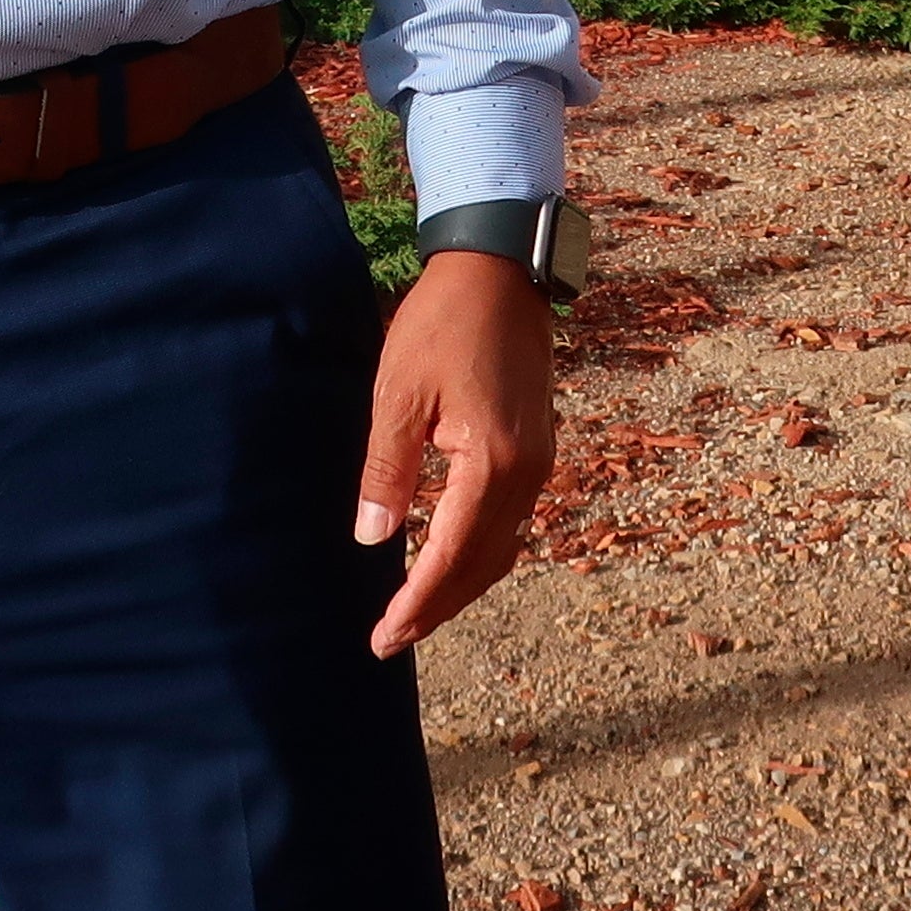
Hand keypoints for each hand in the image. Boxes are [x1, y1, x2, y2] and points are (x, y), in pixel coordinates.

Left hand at [353, 251, 555, 658]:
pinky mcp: (537, 447)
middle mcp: (527, 473)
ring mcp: (538, 461)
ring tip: (416, 611)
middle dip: (438, 607)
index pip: (450, 555)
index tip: (382, 637)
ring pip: (502, 547)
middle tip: (391, 639)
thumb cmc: (442, 325)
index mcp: (492, 463)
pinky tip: (448, 558)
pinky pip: (511, 520)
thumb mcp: (398, 395)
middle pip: (482, 564)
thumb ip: (386, 472)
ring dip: (460, 585)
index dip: (415, 602)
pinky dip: (479, 553)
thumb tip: (371, 539)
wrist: (500, 271)